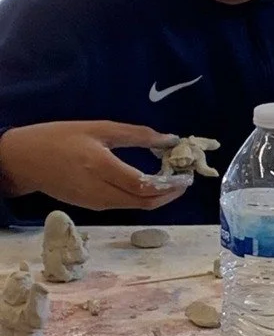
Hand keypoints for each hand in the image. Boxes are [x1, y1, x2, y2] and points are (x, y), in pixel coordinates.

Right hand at [0, 121, 189, 211]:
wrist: (25, 160)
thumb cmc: (60, 138)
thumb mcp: (99, 128)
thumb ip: (136, 135)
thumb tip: (170, 139)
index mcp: (101, 167)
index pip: (145, 186)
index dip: (170, 184)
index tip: (187, 175)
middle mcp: (100, 190)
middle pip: (145, 202)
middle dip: (170, 193)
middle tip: (184, 179)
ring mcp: (96, 203)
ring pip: (136, 206)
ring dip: (158, 197)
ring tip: (171, 179)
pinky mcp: (92, 207)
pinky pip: (124, 205)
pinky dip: (142, 197)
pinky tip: (149, 183)